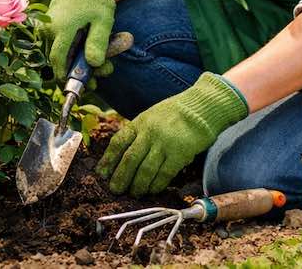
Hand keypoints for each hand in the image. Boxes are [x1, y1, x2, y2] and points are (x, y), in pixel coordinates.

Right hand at [42, 0, 115, 77]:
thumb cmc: (97, 0)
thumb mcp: (104, 20)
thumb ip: (98, 42)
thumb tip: (93, 64)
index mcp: (61, 27)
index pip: (58, 58)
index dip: (66, 75)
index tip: (80, 85)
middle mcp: (49, 27)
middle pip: (60, 59)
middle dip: (79, 69)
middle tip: (103, 72)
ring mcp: (47, 26)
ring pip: (59, 53)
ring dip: (78, 60)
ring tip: (102, 60)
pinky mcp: (48, 26)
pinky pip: (58, 44)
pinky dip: (74, 50)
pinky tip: (90, 48)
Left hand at [96, 72, 247, 195]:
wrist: (201, 107)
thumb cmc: (174, 114)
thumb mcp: (150, 117)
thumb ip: (137, 133)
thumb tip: (121, 156)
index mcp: (139, 123)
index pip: (118, 142)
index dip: (108, 160)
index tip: (101, 173)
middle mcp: (149, 133)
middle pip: (130, 159)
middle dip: (120, 177)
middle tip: (115, 190)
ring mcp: (164, 143)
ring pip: (146, 170)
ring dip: (138, 185)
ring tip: (134, 193)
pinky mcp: (180, 153)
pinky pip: (164, 174)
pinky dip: (156, 185)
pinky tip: (152, 191)